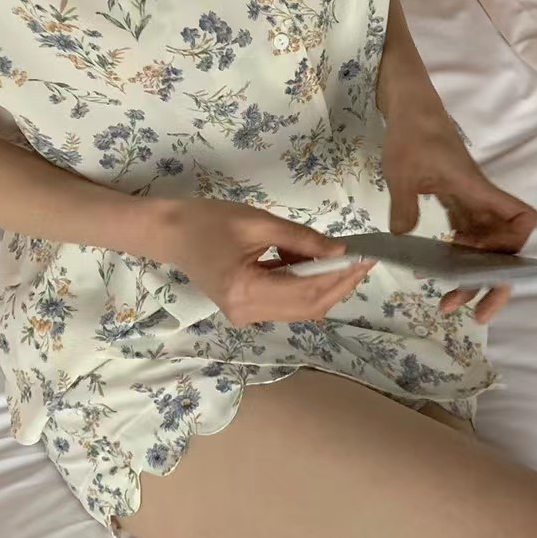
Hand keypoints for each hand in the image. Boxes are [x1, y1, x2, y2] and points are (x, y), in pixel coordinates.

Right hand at [161, 199, 373, 326]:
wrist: (171, 233)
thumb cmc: (209, 221)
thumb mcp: (259, 222)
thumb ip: (302, 239)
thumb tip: (340, 251)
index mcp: (246, 291)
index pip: (308, 293)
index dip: (341, 278)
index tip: (365, 259)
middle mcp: (247, 313)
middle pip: (309, 308)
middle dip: (339, 284)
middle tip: (361, 259)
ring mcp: (246, 316)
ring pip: (300, 308)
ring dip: (321, 282)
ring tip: (323, 251)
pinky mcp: (247, 310)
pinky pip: (286, 302)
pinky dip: (303, 282)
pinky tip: (302, 258)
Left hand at [382, 114, 536, 322]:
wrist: (409, 105)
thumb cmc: (411, 133)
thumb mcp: (401, 172)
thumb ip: (404, 206)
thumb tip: (403, 239)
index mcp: (476, 190)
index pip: (520, 219)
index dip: (514, 247)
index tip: (485, 264)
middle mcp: (479, 199)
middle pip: (504, 246)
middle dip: (494, 282)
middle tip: (474, 314)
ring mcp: (468, 200)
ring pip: (484, 245)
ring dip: (473, 275)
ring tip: (449, 302)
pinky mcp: (454, 199)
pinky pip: (467, 234)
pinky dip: (459, 255)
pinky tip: (439, 269)